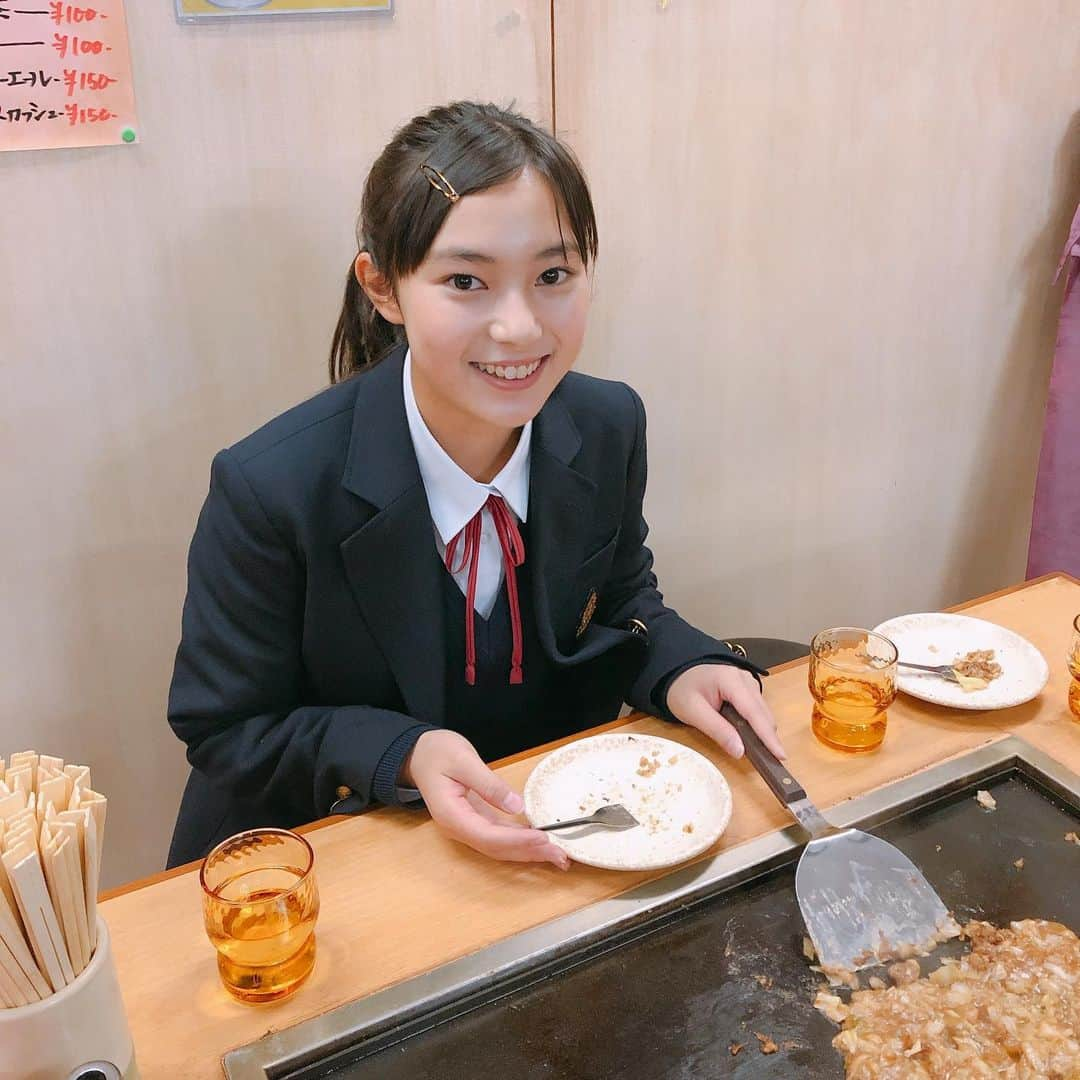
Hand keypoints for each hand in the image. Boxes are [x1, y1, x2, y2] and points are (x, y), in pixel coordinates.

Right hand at [401, 730, 570, 869]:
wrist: (420, 753)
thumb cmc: (437, 753)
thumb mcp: (463, 760)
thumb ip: (488, 784)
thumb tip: (515, 805)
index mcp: (451, 815)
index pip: (487, 836)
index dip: (516, 841)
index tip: (542, 838)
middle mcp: (459, 828)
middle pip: (497, 849)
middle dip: (529, 853)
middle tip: (560, 855)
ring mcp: (468, 827)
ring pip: (500, 847)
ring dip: (529, 852)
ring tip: (558, 856)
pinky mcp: (477, 820)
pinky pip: (500, 837)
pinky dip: (521, 841)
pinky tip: (540, 843)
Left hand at [666, 664, 785, 760]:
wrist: (676, 670)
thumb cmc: (681, 689)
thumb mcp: (692, 711)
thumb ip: (717, 730)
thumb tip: (740, 752)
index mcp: (730, 681)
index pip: (754, 712)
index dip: (768, 736)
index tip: (781, 755)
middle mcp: (745, 679)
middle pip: (763, 713)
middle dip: (768, 737)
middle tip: (771, 763)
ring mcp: (748, 682)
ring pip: (763, 712)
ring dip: (763, 731)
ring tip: (762, 753)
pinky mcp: (747, 688)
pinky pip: (757, 709)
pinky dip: (757, 724)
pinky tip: (751, 737)